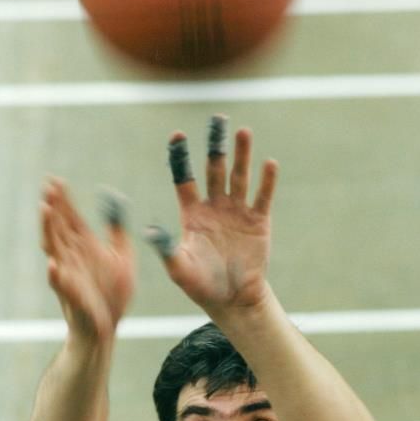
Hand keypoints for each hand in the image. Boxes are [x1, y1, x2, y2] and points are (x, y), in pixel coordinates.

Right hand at [40, 178, 134, 339]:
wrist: (107, 327)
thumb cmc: (111, 293)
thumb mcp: (122, 257)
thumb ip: (118, 230)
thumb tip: (115, 201)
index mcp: (85, 247)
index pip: (71, 218)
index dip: (64, 199)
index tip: (55, 179)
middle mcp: (73, 257)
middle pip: (59, 227)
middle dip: (53, 207)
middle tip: (47, 186)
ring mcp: (69, 275)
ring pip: (54, 248)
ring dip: (48, 229)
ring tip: (45, 210)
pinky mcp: (72, 295)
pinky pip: (60, 284)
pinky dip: (55, 274)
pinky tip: (51, 264)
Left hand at [146, 116, 277, 314]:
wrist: (233, 299)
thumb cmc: (202, 286)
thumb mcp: (179, 269)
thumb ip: (167, 248)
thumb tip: (151, 231)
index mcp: (192, 213)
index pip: (184, 178)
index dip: (180, 157)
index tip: (177, 136)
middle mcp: (215, 206)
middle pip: (214, 168)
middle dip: (216, 145)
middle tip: (218, 120)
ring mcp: (237, 212)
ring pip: (239, 176)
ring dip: (241, 155)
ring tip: (243, 132)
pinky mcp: (258, 221)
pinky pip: (262, 197)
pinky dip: (266, 181)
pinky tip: (269, 163)